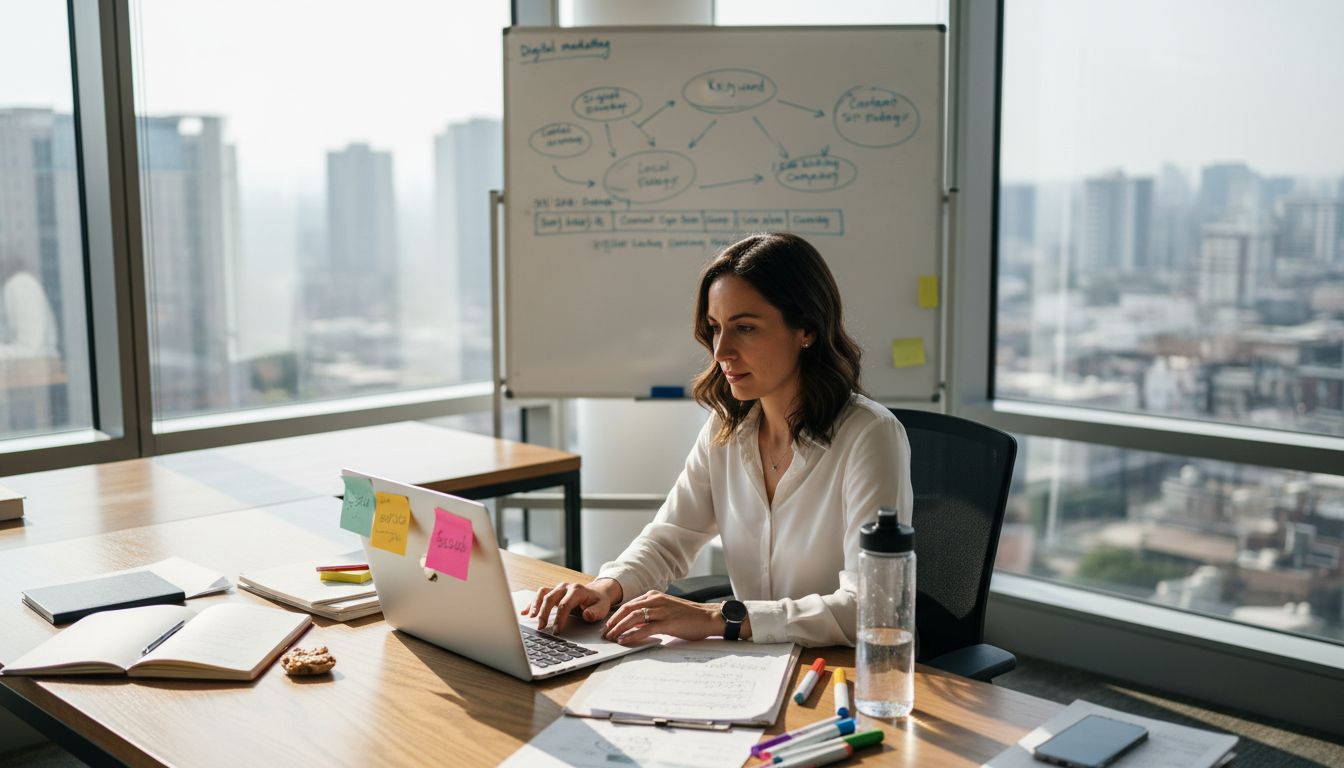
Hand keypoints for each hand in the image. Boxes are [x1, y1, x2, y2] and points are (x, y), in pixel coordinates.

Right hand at [523, 578, 621, 632]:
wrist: (597, 593)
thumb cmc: (598, 602)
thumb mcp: (602, 608)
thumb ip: (595, 612)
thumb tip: (586, 614)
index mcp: (577, 590)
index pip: (565, 605)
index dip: (559, 618)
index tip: (556, 631)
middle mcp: (565, 587)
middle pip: (550, 598)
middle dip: (544, 613)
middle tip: (541, 627)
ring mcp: (558, 588)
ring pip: (543, 594)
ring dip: (535, 606)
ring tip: (531, 618)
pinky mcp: (553, 592)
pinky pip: (540, 594)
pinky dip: (531, 603)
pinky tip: (525, 612)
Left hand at [603, 591, 727, 643]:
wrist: (709, 617)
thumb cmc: (688, 617)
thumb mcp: (665, 612)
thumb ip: (650, 616)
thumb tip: (632, 626)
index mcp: (654, 596)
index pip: (628, 605)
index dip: (615, 616)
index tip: (607, 626)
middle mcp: (656, 600)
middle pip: (627, 609)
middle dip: (613, 622)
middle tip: (604, 633)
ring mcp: (662, 610)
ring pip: (634, 617)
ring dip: (619, 628)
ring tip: (611, 638)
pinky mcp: (668, 622)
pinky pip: (646, 628)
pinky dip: (632, 634)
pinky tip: (625, 640)